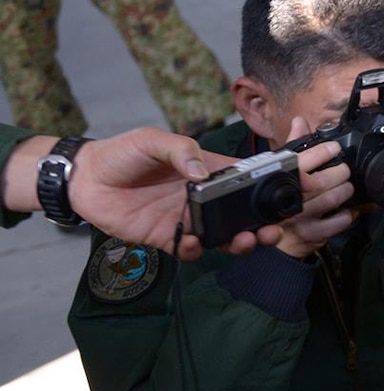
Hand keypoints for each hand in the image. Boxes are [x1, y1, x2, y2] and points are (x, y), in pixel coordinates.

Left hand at [59, 129, 255, 259]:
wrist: (84, 179)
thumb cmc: (121, 153)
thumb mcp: (152, 140)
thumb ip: (180, 150)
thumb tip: (202, 173)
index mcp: (207, 171)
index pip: (247, 180)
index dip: (271, 188)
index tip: (293, 194)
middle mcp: (202, 198)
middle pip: (242, 215)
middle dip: (262, 225)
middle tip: (272, 230)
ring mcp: (186, 219)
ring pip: (223, 237)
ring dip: (239, 242)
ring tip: (244, 241)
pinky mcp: (166, 238)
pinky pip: (189, 250)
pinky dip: (196, 250)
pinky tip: (194, 243)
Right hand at [277, 116, 356, 258]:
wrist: (269, 237)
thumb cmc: (276, 199)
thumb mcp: (279, 170)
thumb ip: (292, 145)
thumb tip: (300, 121)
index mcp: (280, 178)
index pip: (302, 159)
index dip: (322, 151)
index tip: (334, 148)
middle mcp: (289, 197)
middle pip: (324, 180)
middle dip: (340, 173)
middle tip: (344, 171)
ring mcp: (301, 217)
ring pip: (333, 198)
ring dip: (344, 191)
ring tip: (345, 188)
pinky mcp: (310, 234)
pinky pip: (337, 222)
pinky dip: (346, 215)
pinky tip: (344, 211)